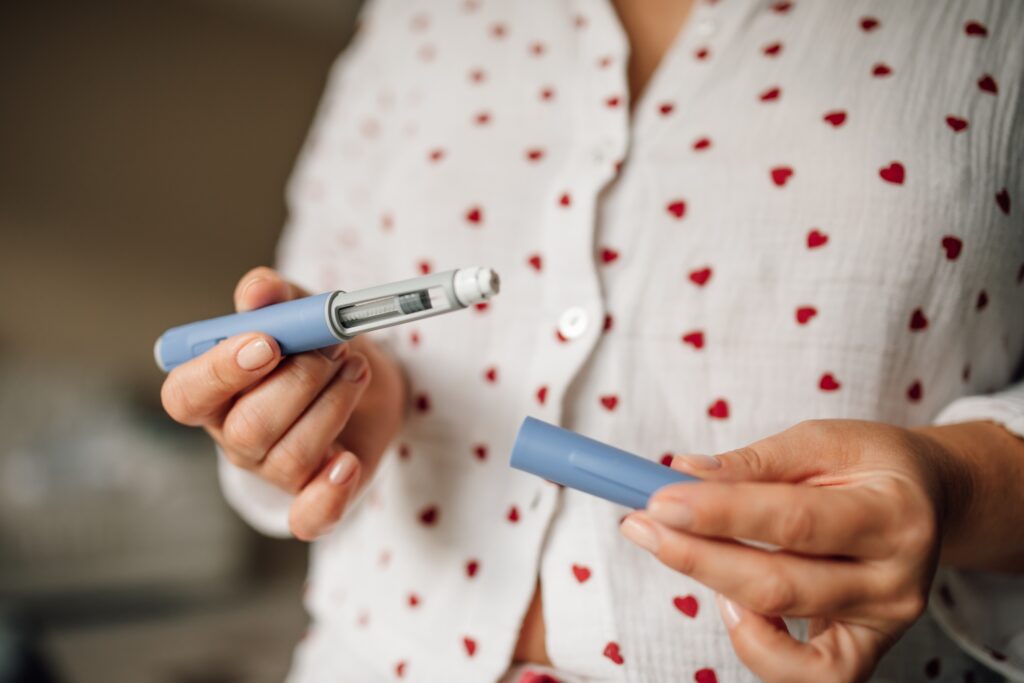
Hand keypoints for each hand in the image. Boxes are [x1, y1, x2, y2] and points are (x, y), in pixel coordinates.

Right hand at [160, 267, 406, 539]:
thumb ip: (275, 296)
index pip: (186, 395)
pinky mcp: (313, 496)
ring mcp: (272, 471)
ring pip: (288, 459)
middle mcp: (235, 436)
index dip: (220, 372)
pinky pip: (308, 518)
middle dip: (300, 382)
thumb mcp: (300, 308)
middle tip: (334, 348)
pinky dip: (328, 495)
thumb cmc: (318, 342)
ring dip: (332, 408)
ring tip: (355, 369)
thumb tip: (257, 291)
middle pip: (247, 429)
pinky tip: (347, 463)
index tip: (268, 343)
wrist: (367, 377)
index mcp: (214, 390)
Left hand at [620, 419, 950, 682]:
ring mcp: (883, 624)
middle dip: (695, 556)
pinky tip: (734, 602)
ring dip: (714, 592)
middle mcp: (896, 579)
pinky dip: (756, 645)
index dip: (718, 513)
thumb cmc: (870, 464)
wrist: (927, 500)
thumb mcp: (823, 440)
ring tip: (685, 551)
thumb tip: (684, 474)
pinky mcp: (865, 653)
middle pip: (779, 584)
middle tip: (640, 525)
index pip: (792, 520)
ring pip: (783, 632)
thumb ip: (756, 461)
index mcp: (892, 513)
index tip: (659, 499)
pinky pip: (806, 675)